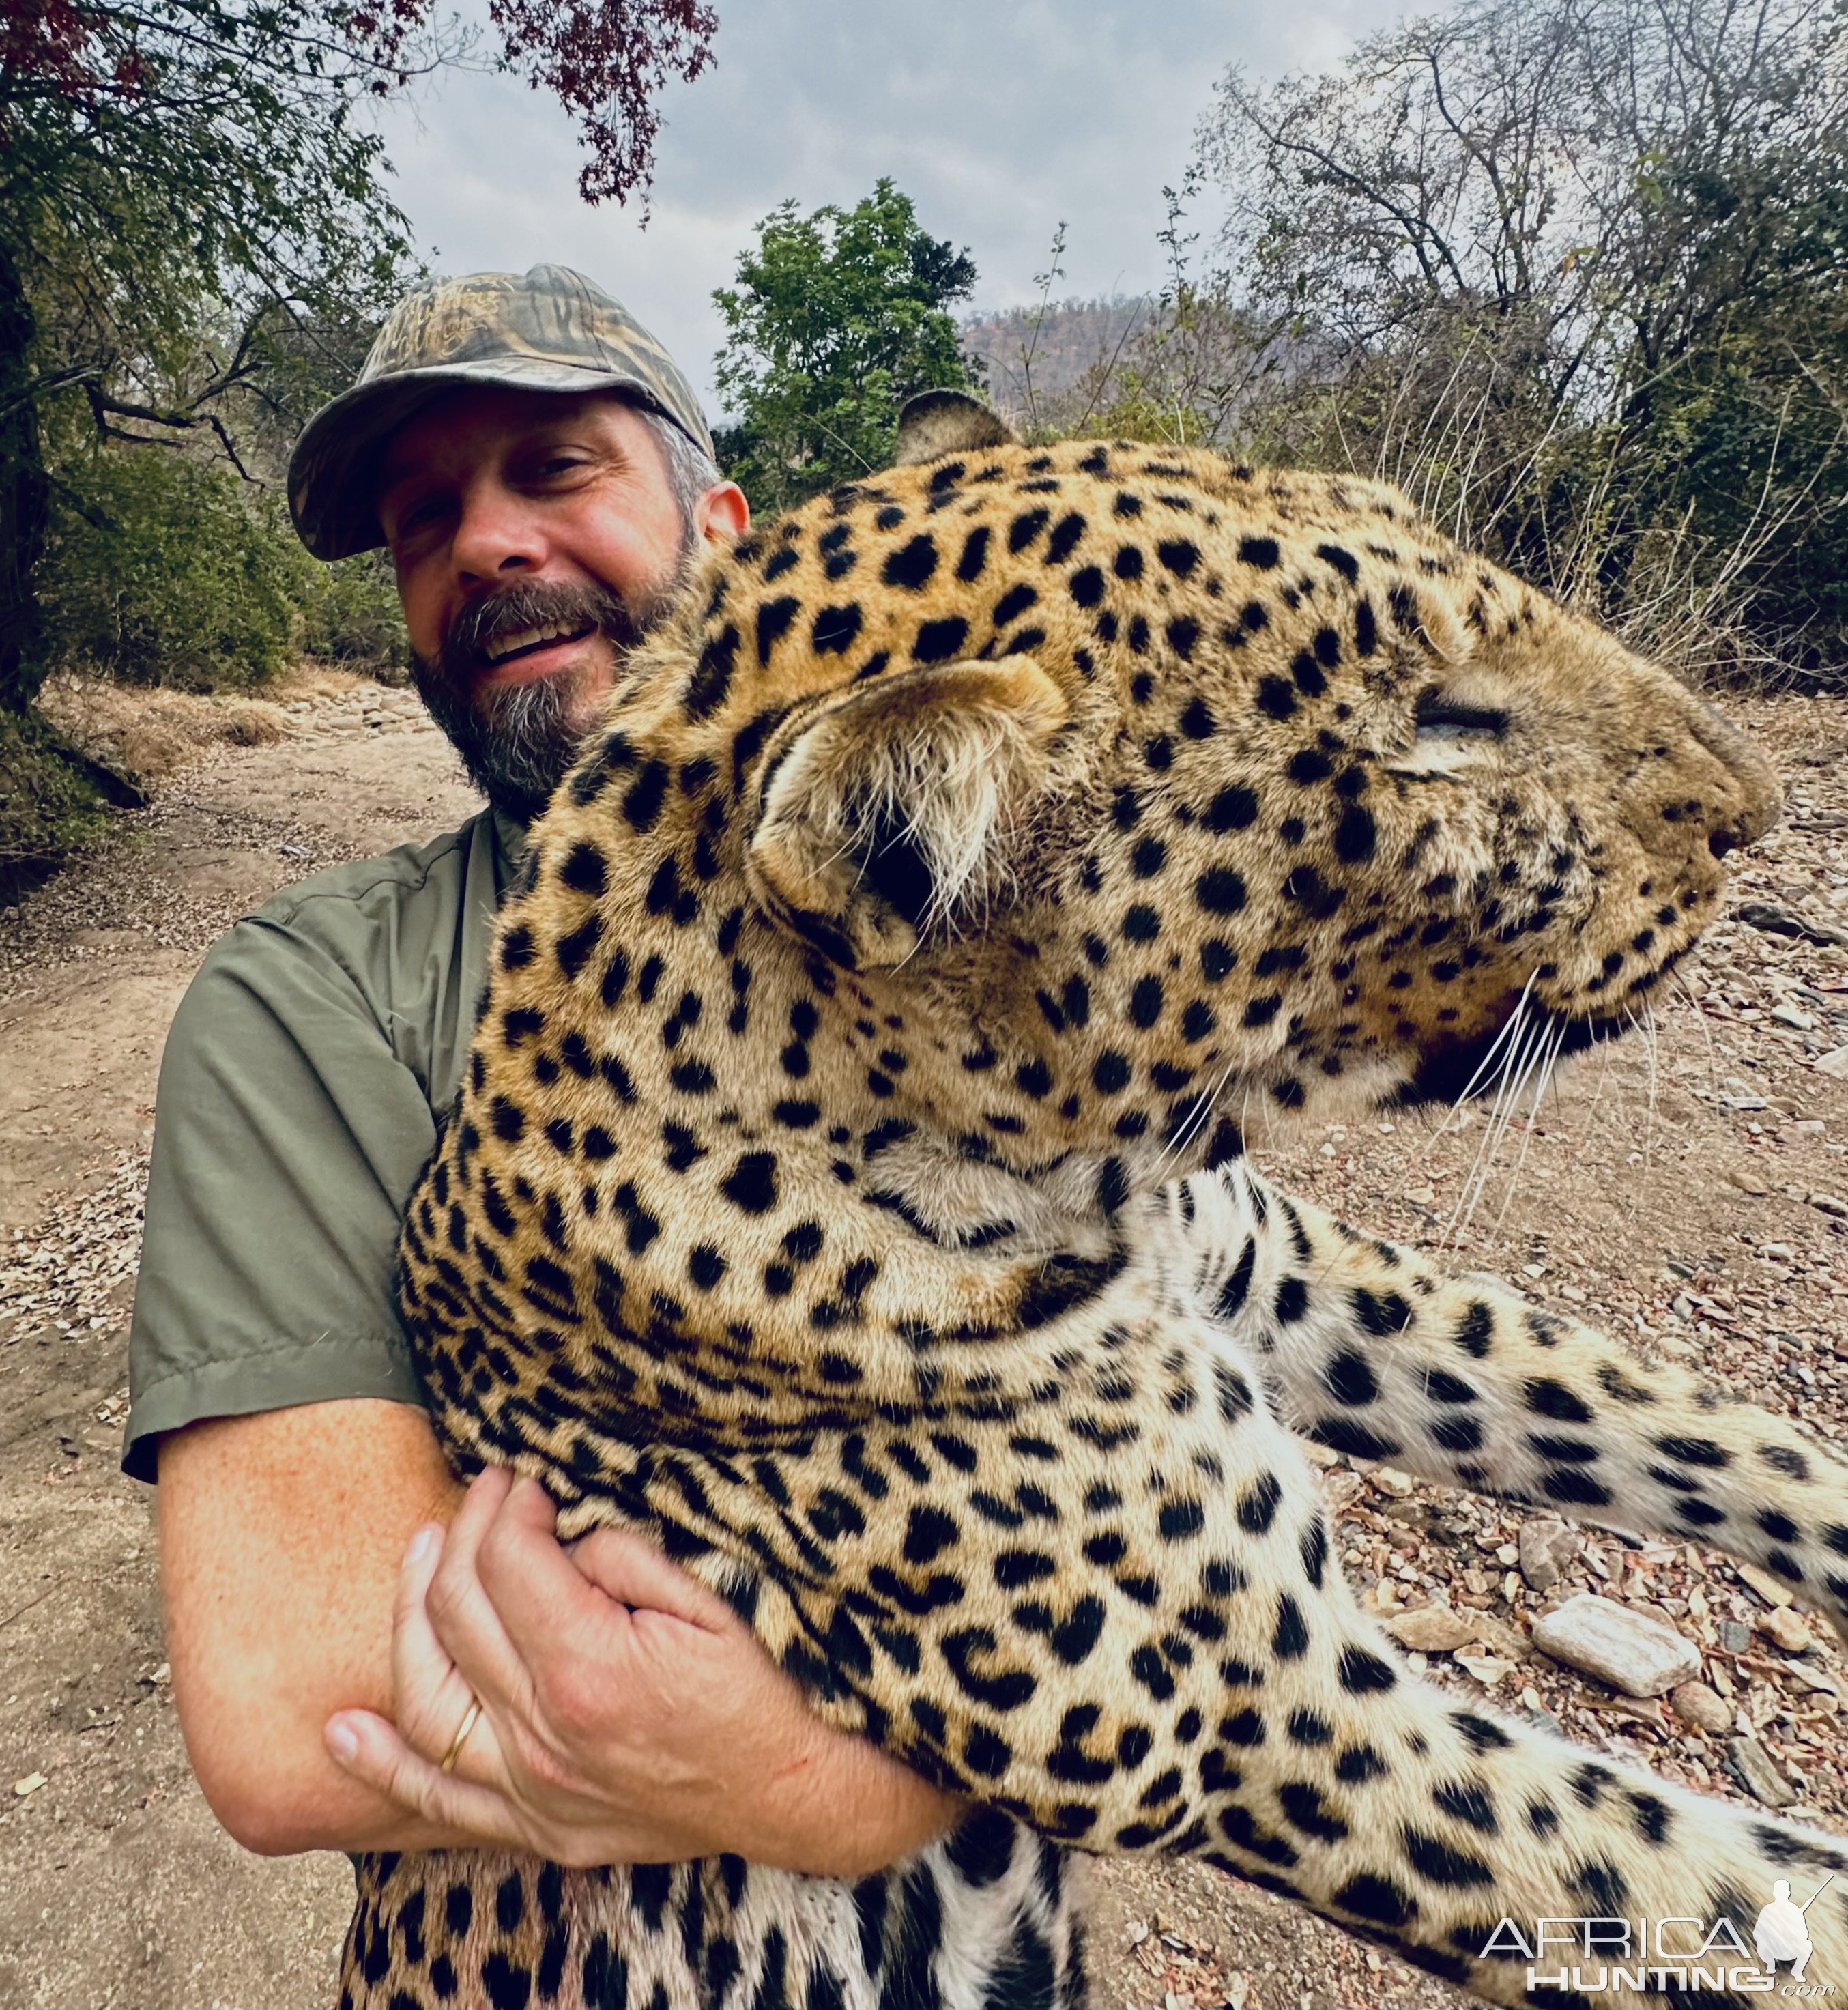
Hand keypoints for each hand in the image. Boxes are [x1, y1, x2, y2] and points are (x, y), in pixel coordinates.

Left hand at [324, 1467, 958, 1873]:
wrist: (816, 1791)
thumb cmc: (777, 1682)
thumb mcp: (714, 1594)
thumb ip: (624, 1554)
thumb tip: (560, 1522)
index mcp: (588, 1670)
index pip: (503, 1561)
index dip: (505, 1500)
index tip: (527, 1471)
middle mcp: (546, 1740)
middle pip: (457, 1616)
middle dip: (464, 1533)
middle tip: (490, 1488)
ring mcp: (540, 1794)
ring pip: (430, 1699)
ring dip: (411, 1617)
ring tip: (421, 1554)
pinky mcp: (546, 1829)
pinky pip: (441, 1802)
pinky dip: (384, 1767)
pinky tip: (342, 1732)